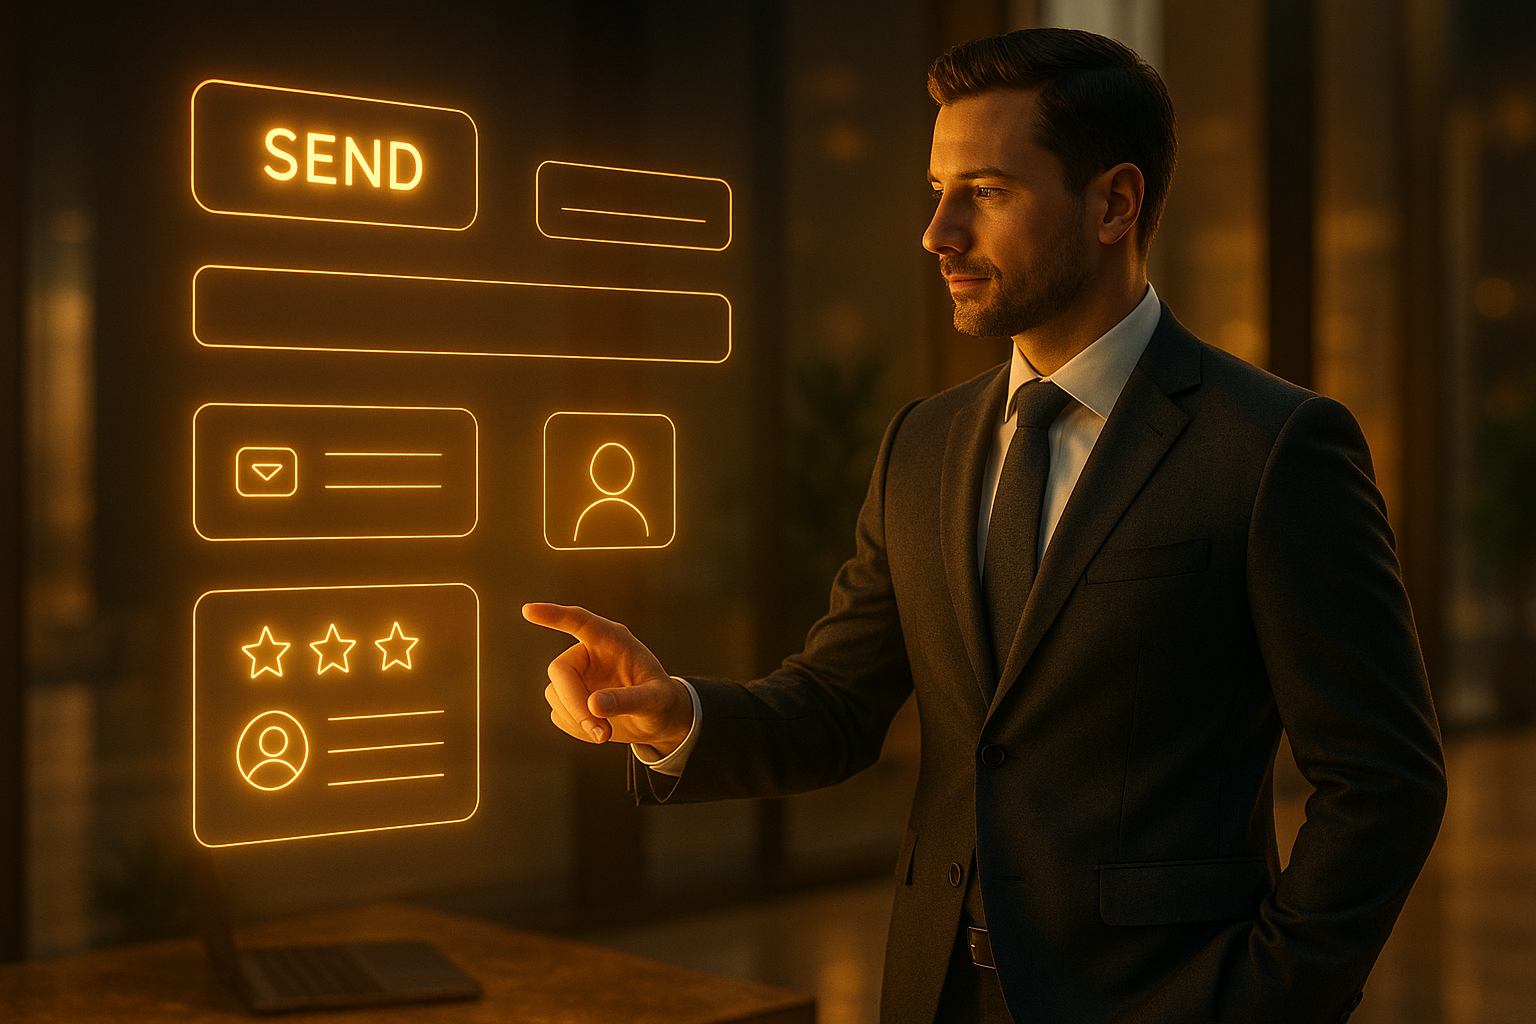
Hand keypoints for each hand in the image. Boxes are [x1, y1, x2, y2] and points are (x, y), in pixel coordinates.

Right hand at [522, 602, 693, 751]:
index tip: (529, 610)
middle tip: (600, 733)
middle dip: (574, 703)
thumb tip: (593, 705)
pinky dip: (577, 728)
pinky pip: (559, 714)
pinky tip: (600, 729)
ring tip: (607, 733)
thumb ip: (629, 699)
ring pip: (556, 695)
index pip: (579, 621)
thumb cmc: (662, 701)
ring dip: (578, 720)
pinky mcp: (568, 699)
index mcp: (612, 639)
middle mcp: (588, 653)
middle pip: (560, 670)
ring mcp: (576, 676)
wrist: (657, 719)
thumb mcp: (656, 699)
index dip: (553, 615)